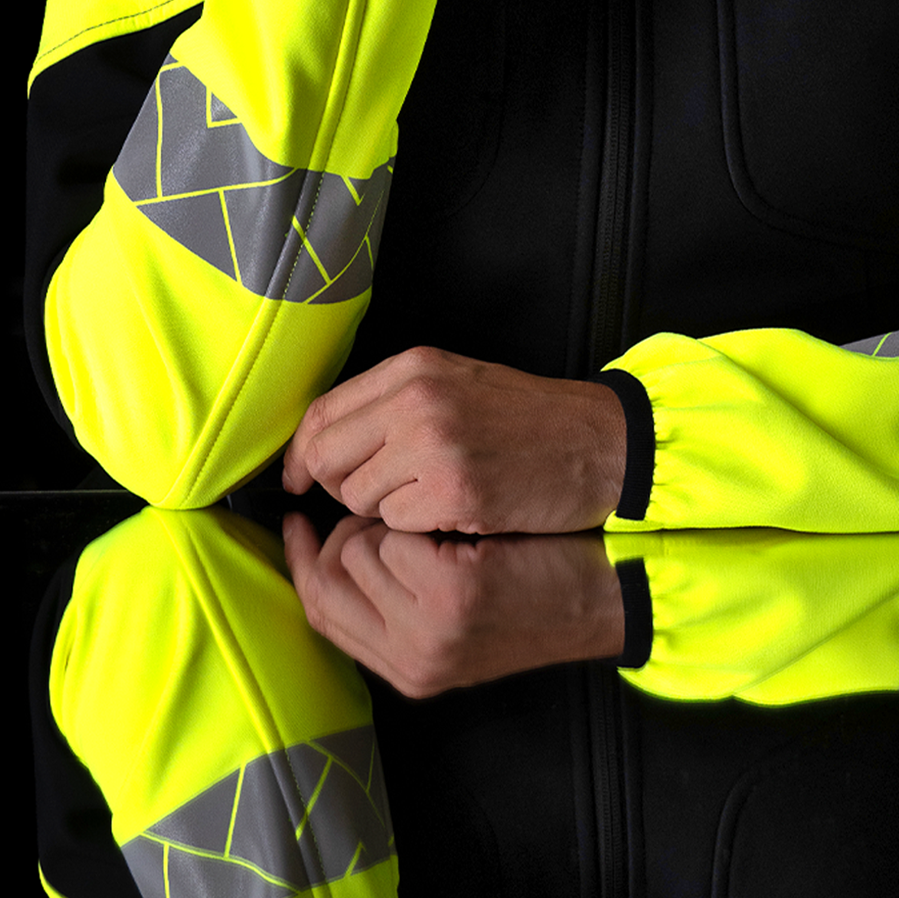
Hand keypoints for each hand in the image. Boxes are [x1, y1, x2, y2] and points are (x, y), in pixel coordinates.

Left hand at [280, 347, 627, 532]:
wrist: (600, 446)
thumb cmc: (529, 422)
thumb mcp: (455, 385)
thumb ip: (390, 403)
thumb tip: (317, 441)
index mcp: (412, 368)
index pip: (322, 413)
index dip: (301, 454)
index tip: (298, 480)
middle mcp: (416, 400)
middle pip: (326, 458)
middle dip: (339, 487)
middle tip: (379, 497)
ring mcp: (434, 446)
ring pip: (358, 497)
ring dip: (385, 511)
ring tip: (432, 498)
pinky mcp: (454, 492)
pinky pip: (397, 525)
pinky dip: (419, 529)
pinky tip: (455, 513)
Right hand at [282, 511, 625, 695]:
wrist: (607, 594)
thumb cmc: (539, 588)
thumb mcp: (458, 615)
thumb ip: (397, 601)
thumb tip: (334, 551)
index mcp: (405, 667)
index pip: (321, 612)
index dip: (302, 561)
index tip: (298, 519)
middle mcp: (408, 658)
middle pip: (326, 580)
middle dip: (345, 534)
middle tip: (383, 512)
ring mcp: (428, 630)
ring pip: (354, 550)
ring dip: (388, 518)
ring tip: (436, 520)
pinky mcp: (451, 596)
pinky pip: (393, 537)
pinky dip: (418, 514)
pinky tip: (456, 517)